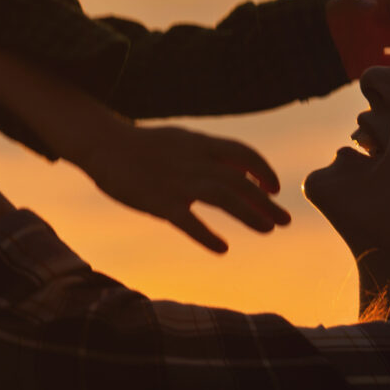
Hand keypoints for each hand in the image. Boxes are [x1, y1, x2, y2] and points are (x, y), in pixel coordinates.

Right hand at [80, 123, 289, 253]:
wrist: (104, 144)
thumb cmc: (145, 146)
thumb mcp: (183, 141)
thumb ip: (212, 155)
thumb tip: (244, 171)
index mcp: (200, 144)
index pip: (243, 154)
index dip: (263, 171)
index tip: (275, 189)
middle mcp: (194, 161)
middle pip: (240, 181)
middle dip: (266, 202)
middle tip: (284, 221)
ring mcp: (178, 182)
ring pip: (224, 197)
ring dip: (249, 215)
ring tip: (267, 230)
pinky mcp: (159, 202)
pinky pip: (188, 221)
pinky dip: (207, 236)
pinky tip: (222, 248)